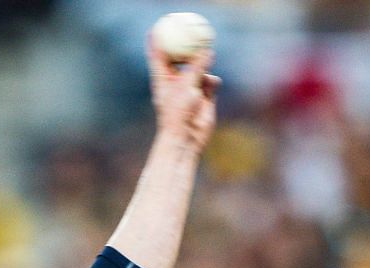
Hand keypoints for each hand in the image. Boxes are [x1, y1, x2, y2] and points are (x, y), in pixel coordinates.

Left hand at [146, 33, 218, 154]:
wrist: (187, 138)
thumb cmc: (178, 113)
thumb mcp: (186, 86)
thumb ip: (196, 67)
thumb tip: (207, 50)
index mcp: (163, 79)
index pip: (158, 55)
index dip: (157, 41)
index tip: (157, 27)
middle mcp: (176, 82)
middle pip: (181, 58)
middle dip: (188, 47)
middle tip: (193, 32)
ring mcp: (191, 89)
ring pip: (200, 68)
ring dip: (204, 64)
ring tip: (208, 57)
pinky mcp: (205, 96)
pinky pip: (212, 81)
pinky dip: (213, 81)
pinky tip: (212, 85)